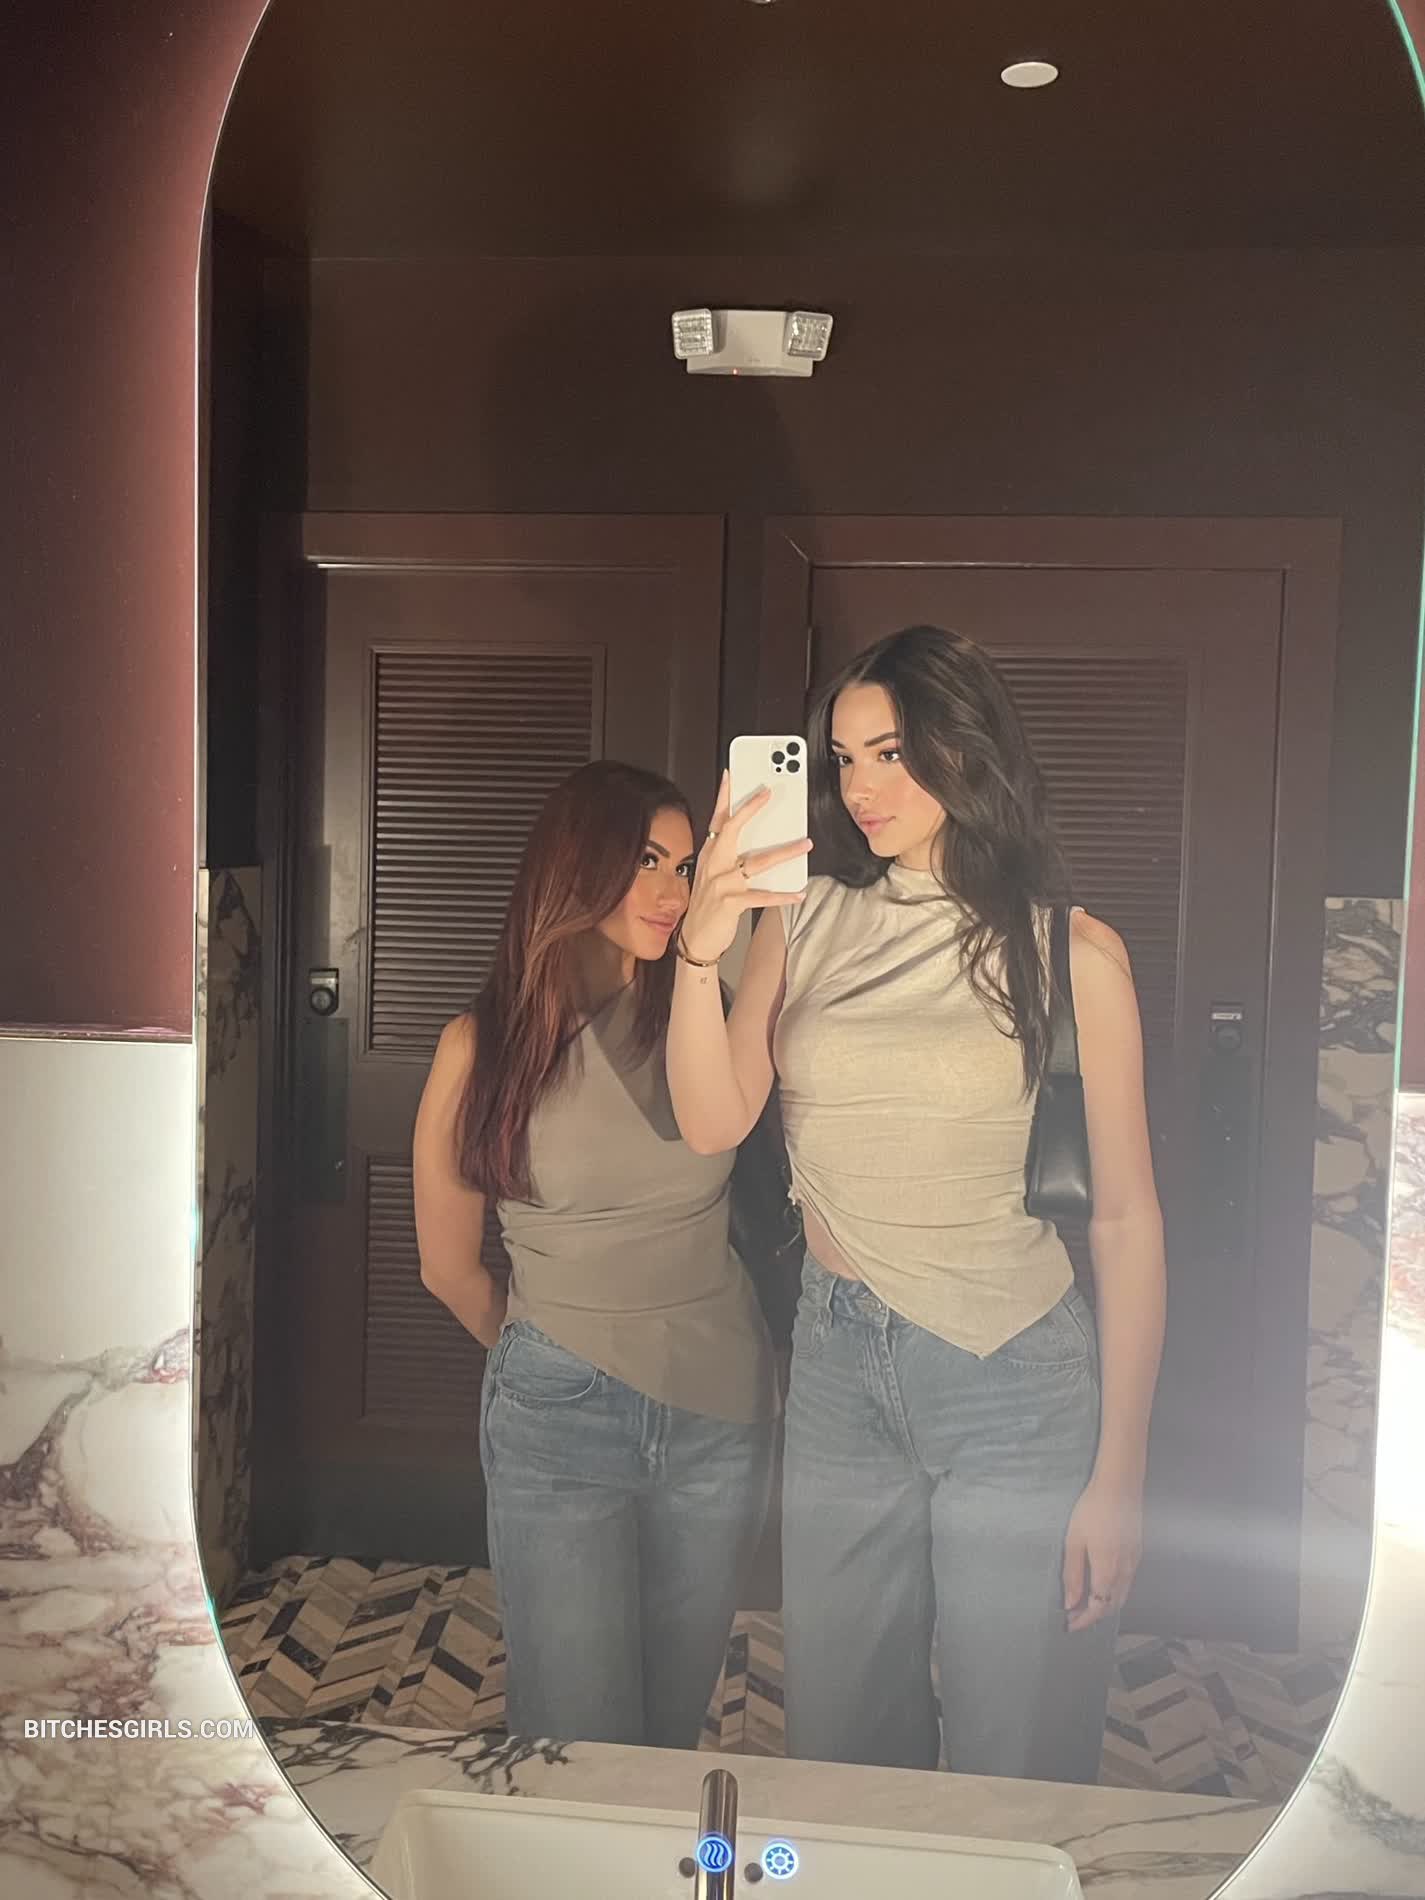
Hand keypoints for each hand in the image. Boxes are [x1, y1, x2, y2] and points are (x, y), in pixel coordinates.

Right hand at [678, 769, 812, 963]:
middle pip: (732, 830)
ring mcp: (721, 883)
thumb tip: (760, 839)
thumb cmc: (708, 904)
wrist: (696, 939)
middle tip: (768, 793)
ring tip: (805, 844)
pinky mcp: (731, 903)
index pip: (717, 819)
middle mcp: (714, 864)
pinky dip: (783, 896)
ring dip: (784, 852)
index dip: (724, 796)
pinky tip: (799, 893)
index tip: (731, 773)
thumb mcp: (713, 874)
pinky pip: (763, 896)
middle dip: (750, 809)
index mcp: (710, 854)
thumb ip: (730, 855)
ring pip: (757, 862)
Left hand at [1062, 1476, 1141, 1631]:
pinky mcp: (1137, 1553)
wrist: (1119, 1487)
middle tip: (1074, 1616)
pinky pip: (1127, 1583)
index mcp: (1107, 1571)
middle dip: (1094, 1616)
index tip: (1070, 1625)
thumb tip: (1070, 1603)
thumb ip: (1073, 1574)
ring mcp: (1134, 1562)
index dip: (1084, 1620)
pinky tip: (1101, 1585)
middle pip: (1112, 1606)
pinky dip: (1114, 1592)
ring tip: (1085, 1603)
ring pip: (1122, 1596)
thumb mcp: (1074, 1541)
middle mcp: (1125, 1572)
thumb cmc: (1092, 1510)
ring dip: (1105, 1605)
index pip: (1097, 1608)